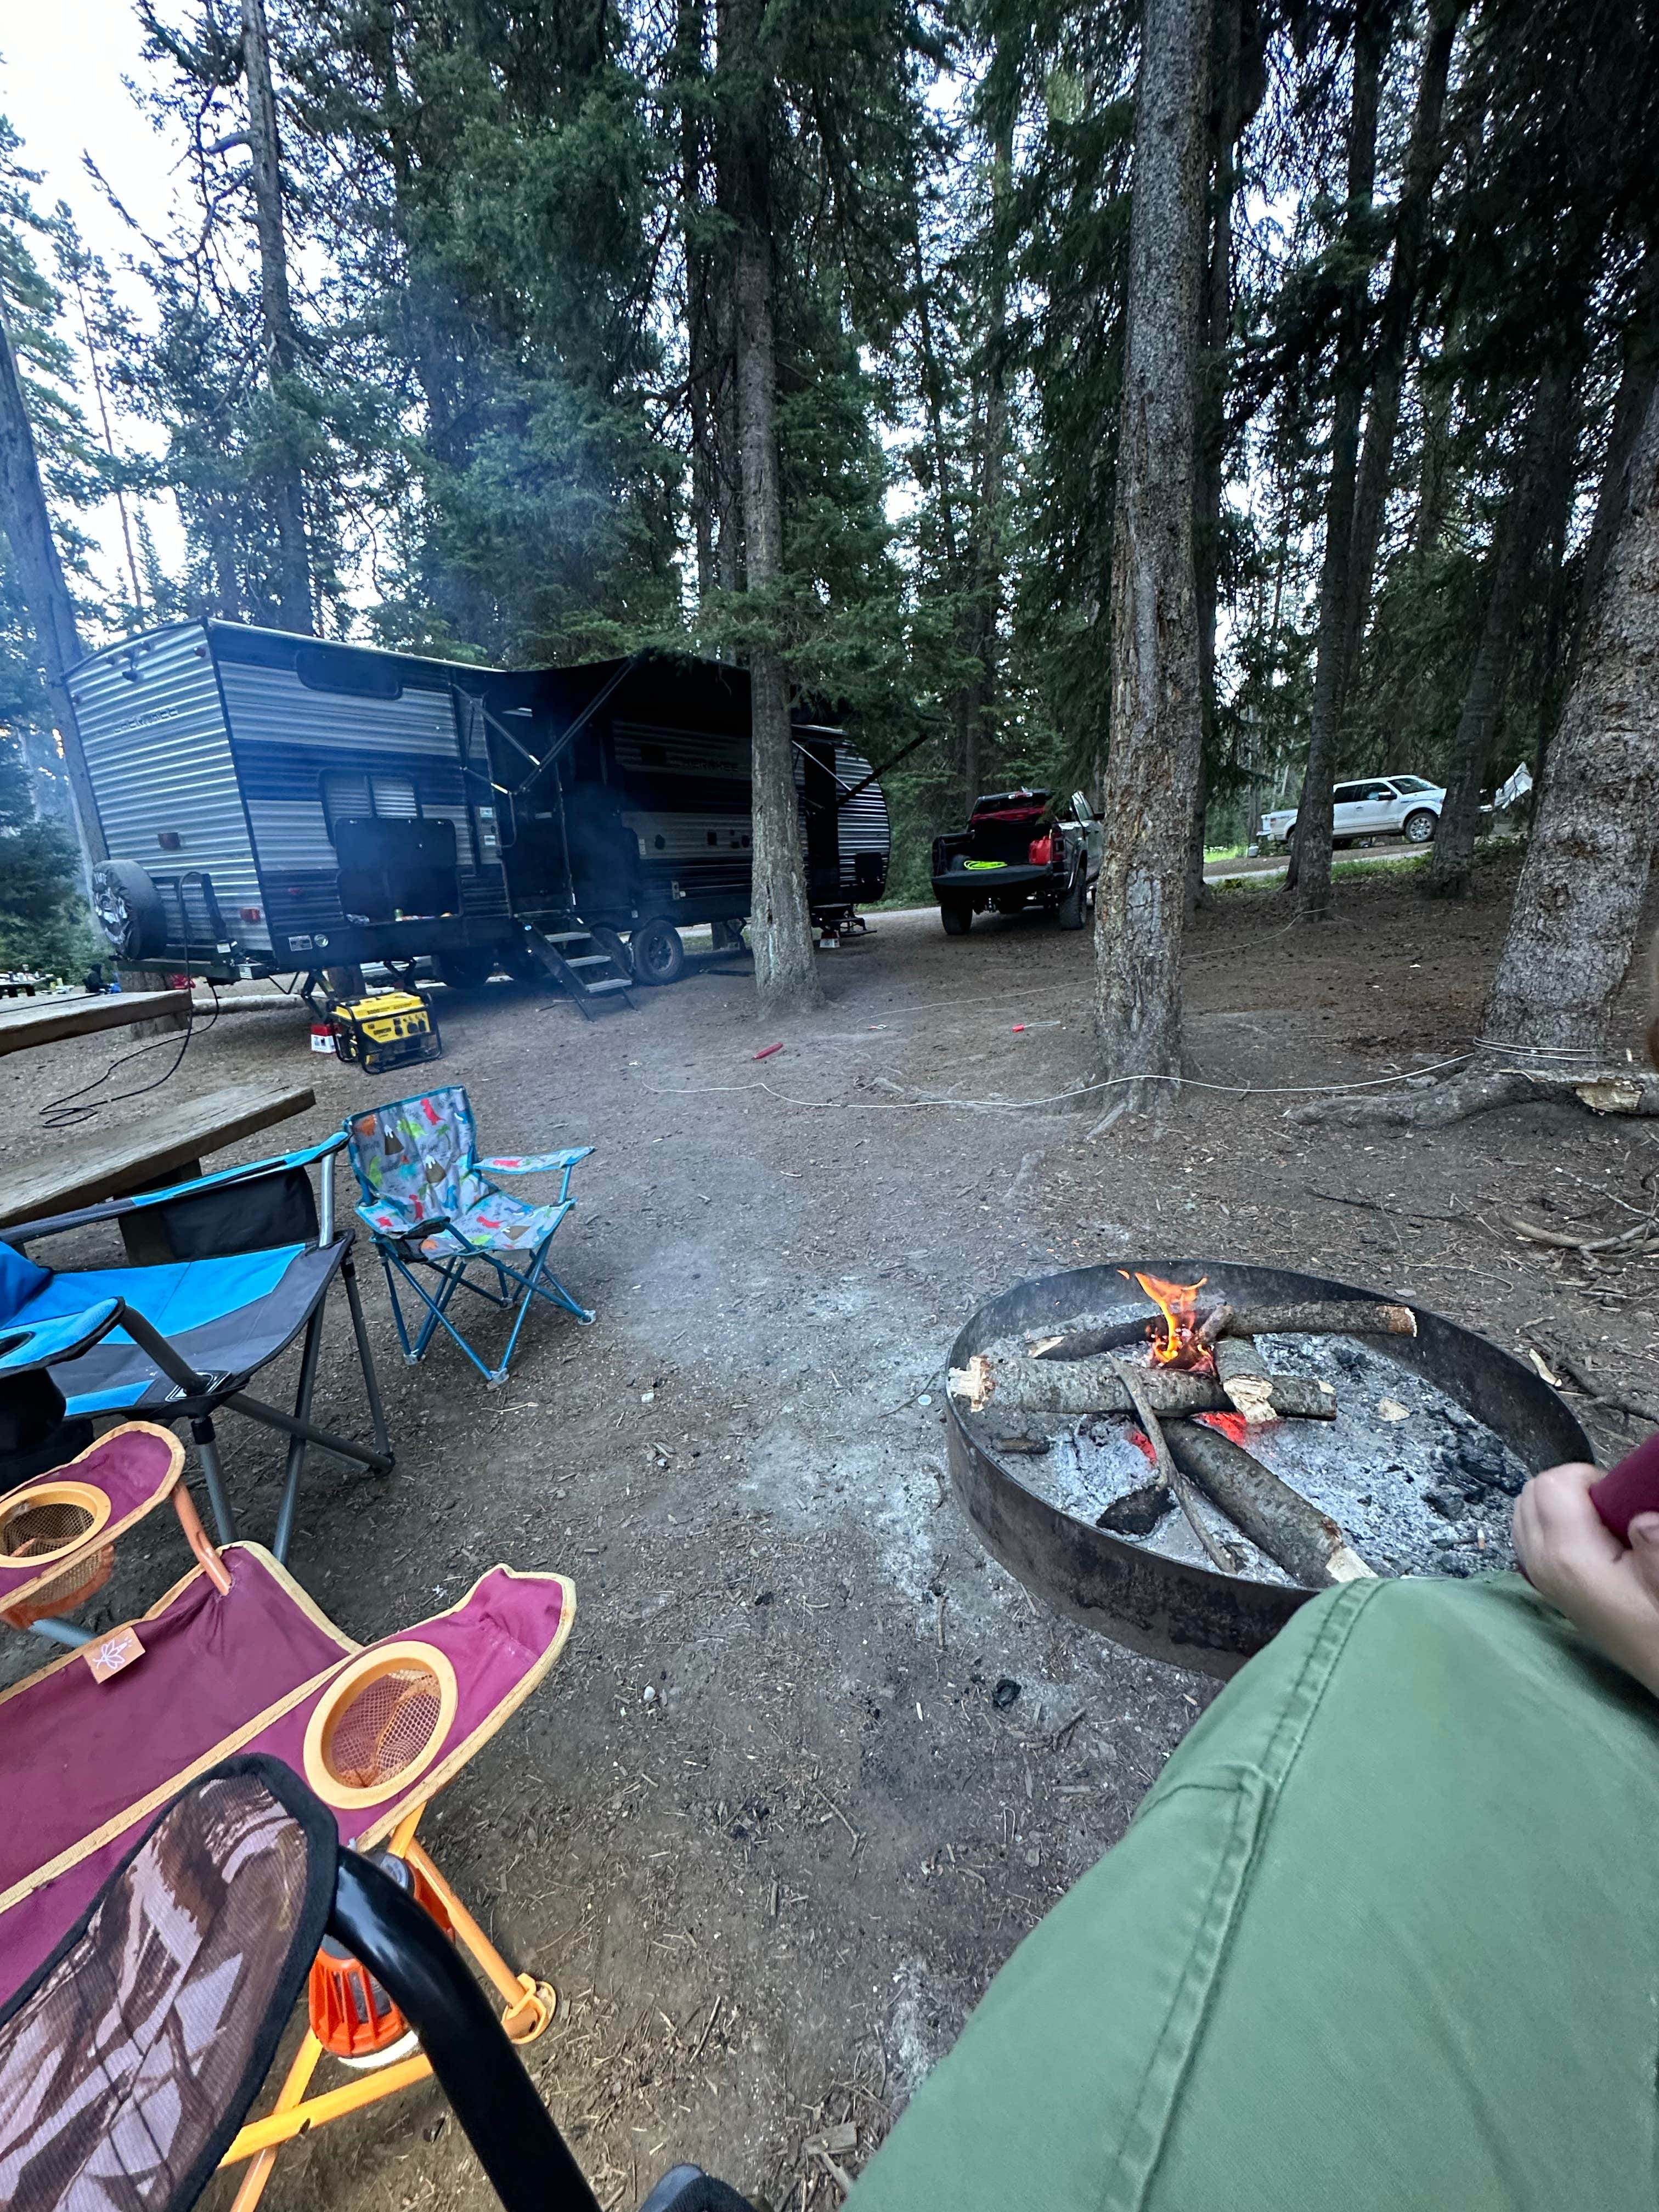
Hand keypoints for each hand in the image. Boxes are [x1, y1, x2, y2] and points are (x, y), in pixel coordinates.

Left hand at [1512, 1462, 1658, 1698]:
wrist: (1658, 1664)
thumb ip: (1656, 1543)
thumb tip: (1642, 1519)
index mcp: (1568, 1557)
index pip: (1549, 1485)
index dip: (1585, 1477)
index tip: (1614, 1495)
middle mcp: (1541, 1562)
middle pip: (1530, 1492)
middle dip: (1568, 1485)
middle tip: (1608, 1504)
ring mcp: (1536, 1574)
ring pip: (1523, 1509)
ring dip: (1556, 1501)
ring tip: (1598, 1518)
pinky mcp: (1542, 1583)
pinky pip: (1526, 1532)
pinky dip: (1547, 1520)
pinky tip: (1582, 1533)